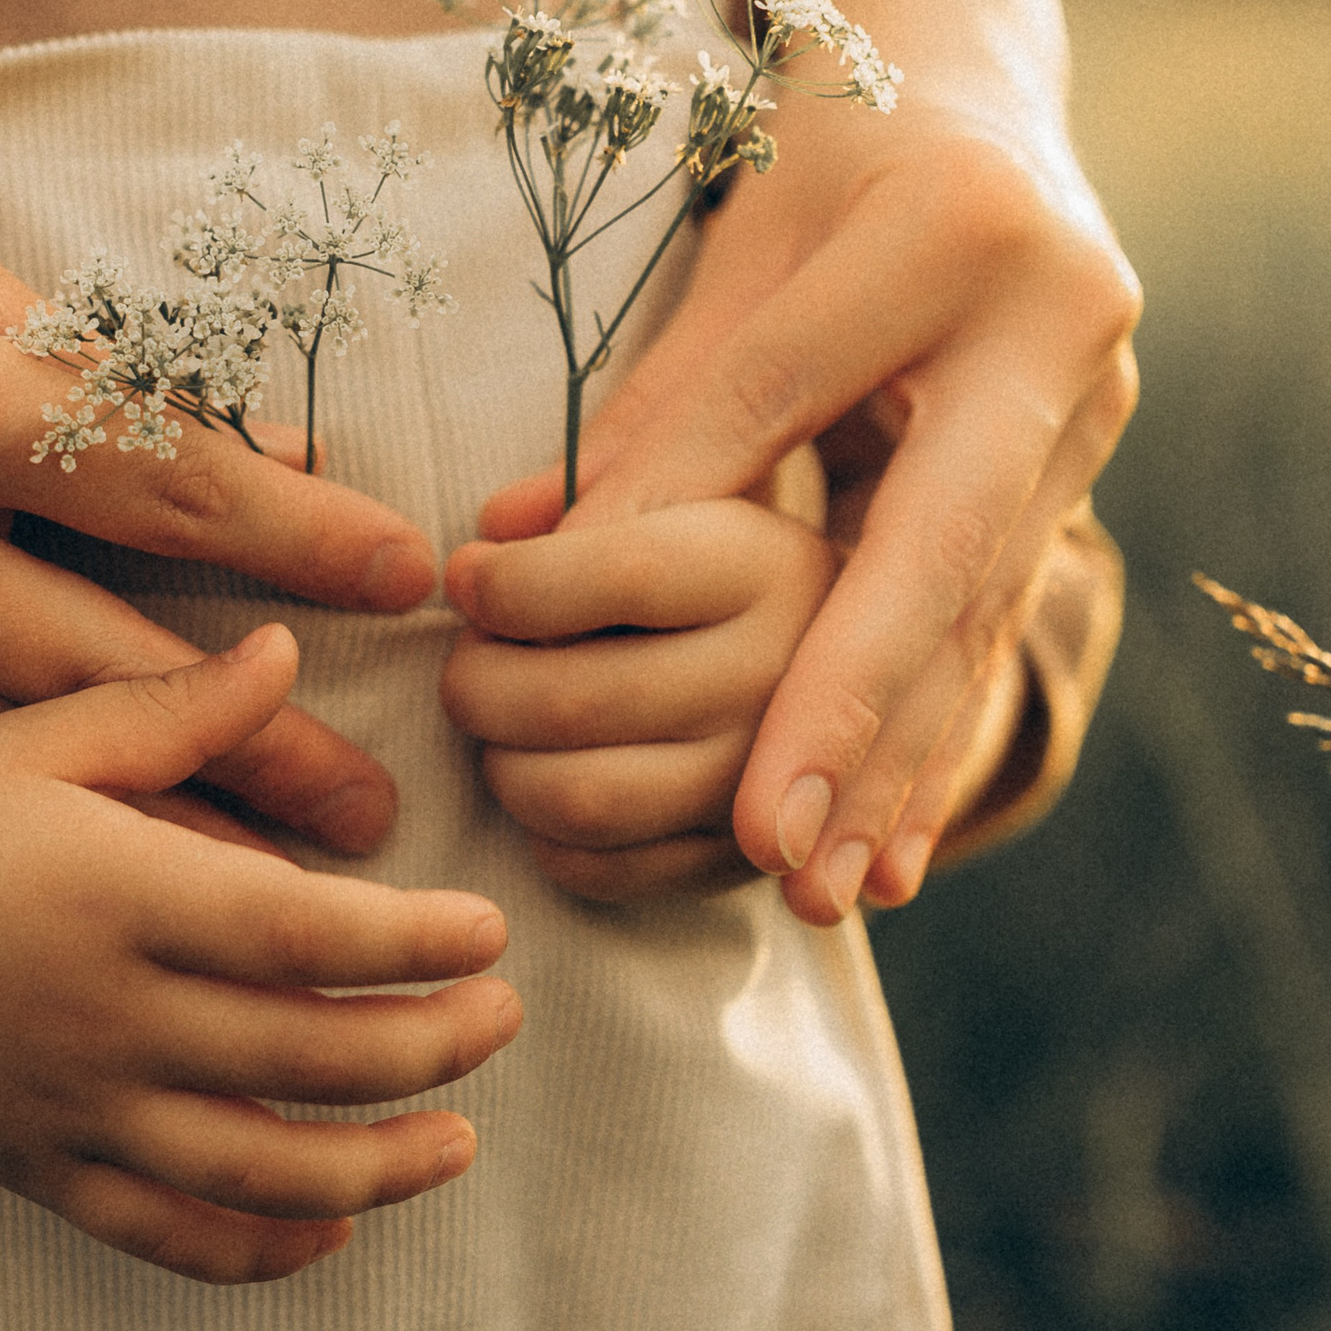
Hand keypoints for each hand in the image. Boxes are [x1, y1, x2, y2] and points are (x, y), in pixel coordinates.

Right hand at [0, 66, 433, 852]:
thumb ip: (68, 370)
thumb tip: (226, 451)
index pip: (174, 491)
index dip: (305, 541)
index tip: (401, 579)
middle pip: (106, 668)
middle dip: (259, 745)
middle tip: (368, 805)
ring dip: (132, 814)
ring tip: (249, 867)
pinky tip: (50, 852)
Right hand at [0, 627, 521, 1284]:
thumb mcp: (34, 736)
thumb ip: (173, 707)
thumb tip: (295, 651)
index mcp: (115, 892)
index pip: (305, 931)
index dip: (416, 943)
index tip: (489, 931)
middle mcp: (104, 1015)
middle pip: (310, 1057)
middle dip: (432, 1048)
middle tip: (501, 1016)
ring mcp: (72, 1108)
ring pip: (260, 1171)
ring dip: (379, 1167)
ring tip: (455, 1140)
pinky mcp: (38, 1168)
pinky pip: (165, 1235)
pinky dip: (257, 1248)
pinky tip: (322, 1228)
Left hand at [441, 469, 832, 902]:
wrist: (862, 641)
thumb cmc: (740, 538)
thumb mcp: (709, 461)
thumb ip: (613, 466)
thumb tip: (499, 527)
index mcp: (772, 564)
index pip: (617, 576)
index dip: (512, 583)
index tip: (469, 576)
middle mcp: (786, 679)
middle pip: (576, 699)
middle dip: (479, 679)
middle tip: (467, 657)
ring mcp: (771, 787)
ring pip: (581, 797)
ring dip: (502, 762)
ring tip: (497, 719)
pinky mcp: (742, 861)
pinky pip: (604, 870)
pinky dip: (543, 834)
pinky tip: (545, 777)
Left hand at [479, 101, 1138, 924]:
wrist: (986, 110)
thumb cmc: (837, 155)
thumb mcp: (743, 242)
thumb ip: (657, 400)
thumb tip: (526, 549)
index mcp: (960, 235)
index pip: (790, 398)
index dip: (690, 525)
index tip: (585, 639)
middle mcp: (1062, 331)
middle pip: (935, 549)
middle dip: (848, 711)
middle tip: (772, 849)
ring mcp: (1094, 411)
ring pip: (975, 618)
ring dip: (892, 764)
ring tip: (821, 886)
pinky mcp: (1079, 475)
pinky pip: (991, 629)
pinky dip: (929, 740)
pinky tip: (884, 850)